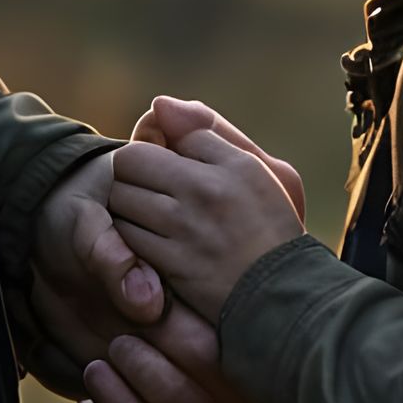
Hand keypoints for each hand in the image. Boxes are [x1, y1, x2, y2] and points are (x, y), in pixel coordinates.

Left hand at [30, 152, 251, 402]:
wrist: (53, 233)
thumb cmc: (83, 217)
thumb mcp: (88, 221)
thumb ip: (114, 254)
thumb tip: (147, 302)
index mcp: (207, 297)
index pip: (227, 349)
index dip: (185, 340)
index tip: (145, 318)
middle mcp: (202, 345)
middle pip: (216, 402)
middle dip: (160, 377)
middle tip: (119, 342)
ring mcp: (172, 375)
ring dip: (135, 402)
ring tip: (99, 365)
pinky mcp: (138, 397)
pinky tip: (87, 398)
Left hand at [109, 94, 307, 322]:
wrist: (281, 298)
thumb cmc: (272, 227)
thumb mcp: (257, 169)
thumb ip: (208, 133)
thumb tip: (158, 105)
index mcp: (227, 164)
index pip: (160, 129)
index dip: (153, 143)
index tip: (163, 159)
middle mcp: (202, 192)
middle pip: (129, 161)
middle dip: (131, 170)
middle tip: (148, 186)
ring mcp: (183, 231)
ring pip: (121, 198)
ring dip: (126, 203)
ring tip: (148, 213)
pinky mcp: (169, 266)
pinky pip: (126, 237)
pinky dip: (129, 234)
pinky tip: (150, 239)